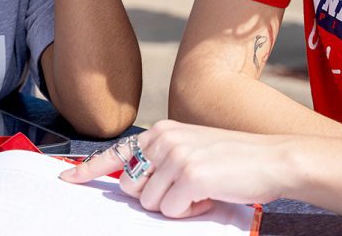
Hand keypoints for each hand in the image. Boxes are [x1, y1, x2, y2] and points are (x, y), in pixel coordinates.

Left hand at [60, 120, 290, 217]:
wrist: (274, 158)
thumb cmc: (235, 160)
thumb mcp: (192, 150)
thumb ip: (162, 161)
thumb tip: (130, 185)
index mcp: (162, 131)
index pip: (117, 152)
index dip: (89, 168)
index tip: (68, 178)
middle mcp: (164, 139)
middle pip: (131, 188)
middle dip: (155, 197)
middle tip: (189, 188)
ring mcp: (175, 156)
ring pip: (150, 203)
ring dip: (175, 206)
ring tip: (204, 189)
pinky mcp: (190, 175)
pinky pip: (172, 210)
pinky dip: (191, 211)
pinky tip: (211, 194)